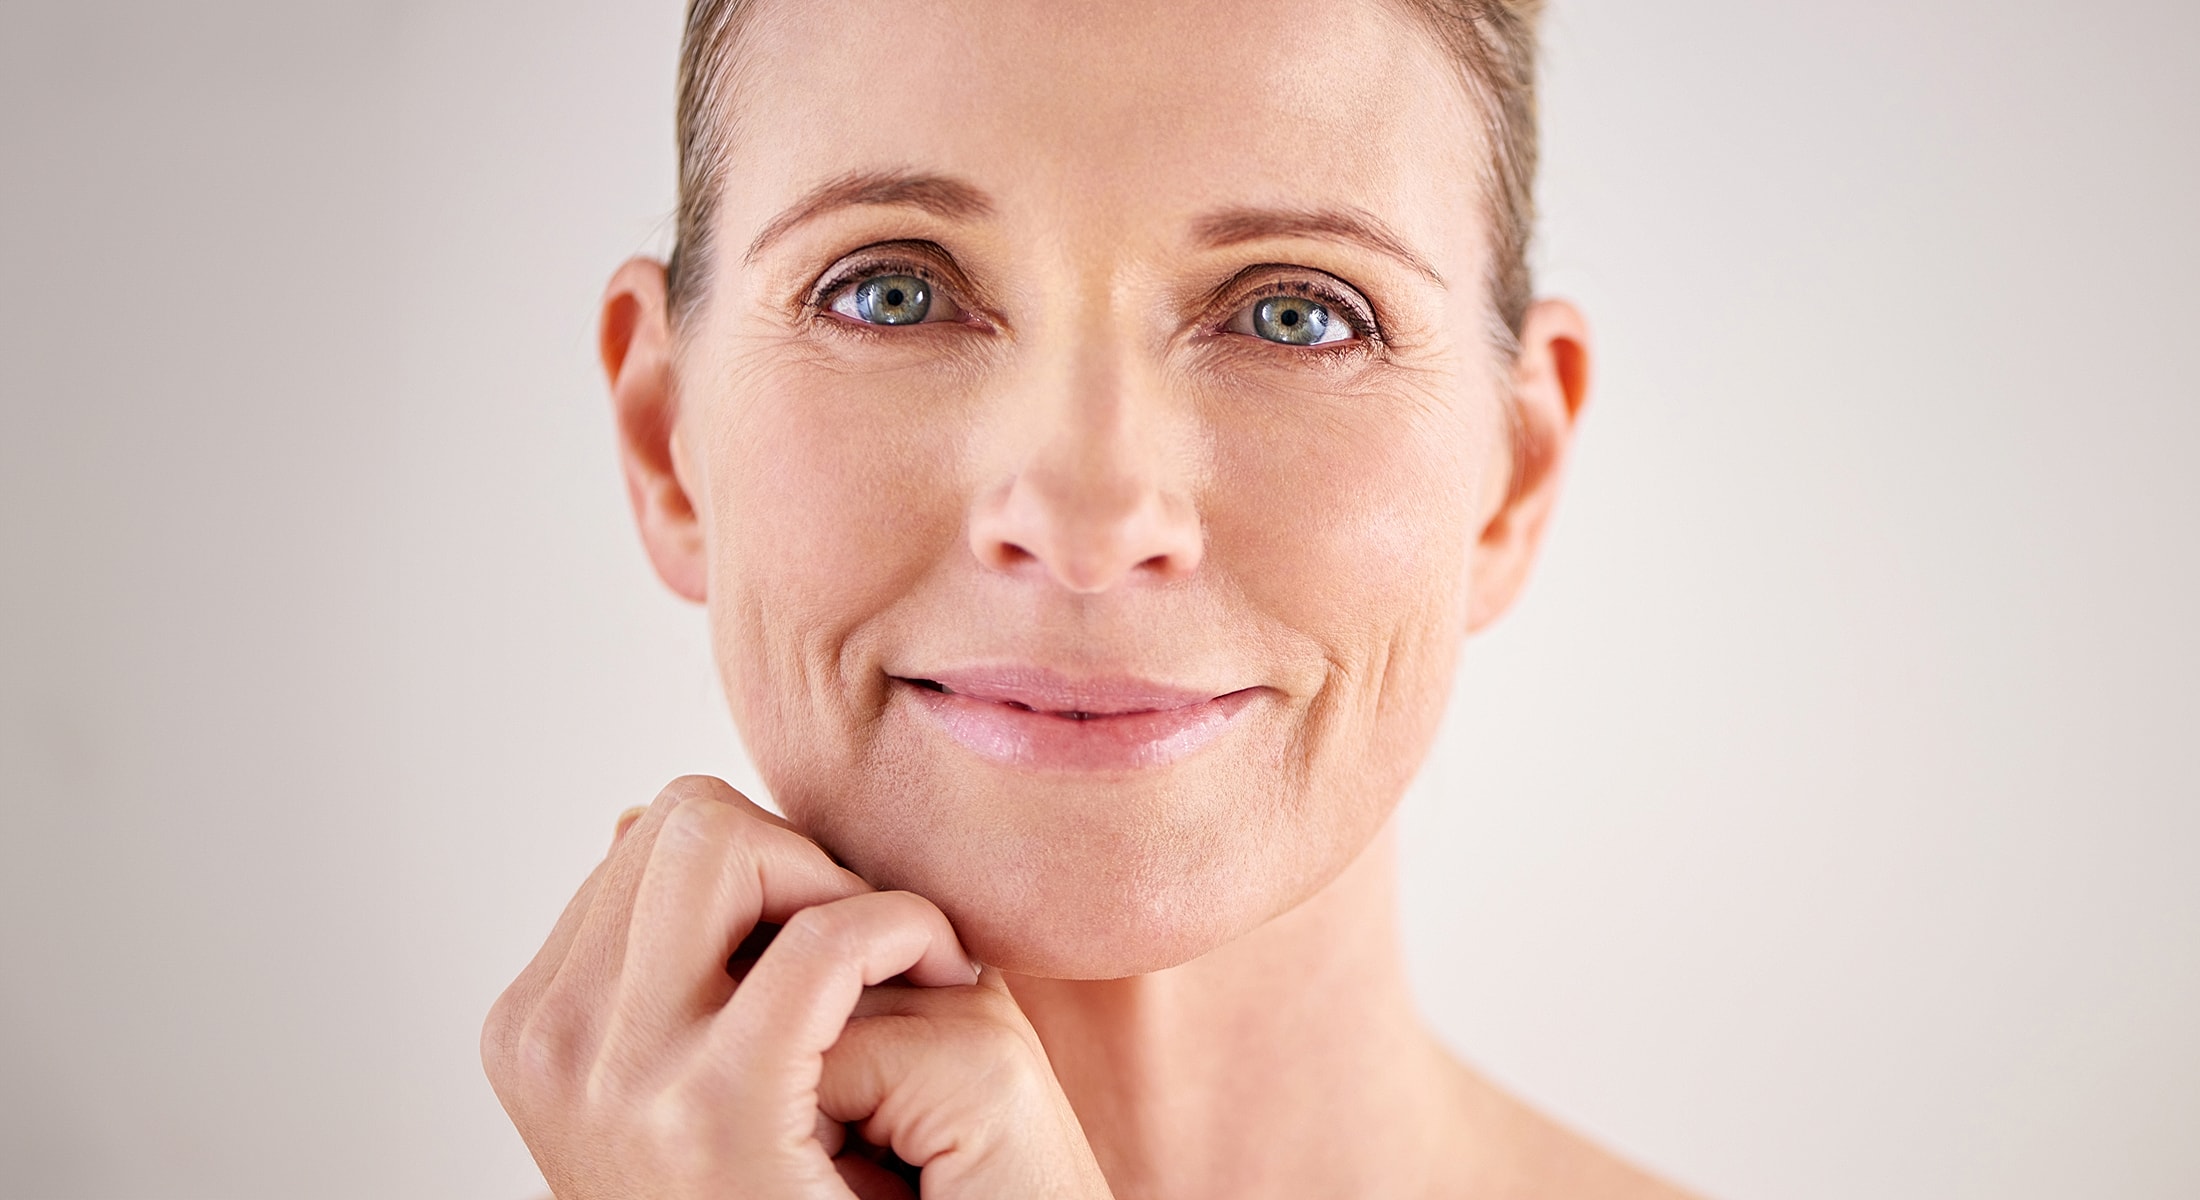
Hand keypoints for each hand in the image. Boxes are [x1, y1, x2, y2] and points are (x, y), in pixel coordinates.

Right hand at [481, 776, 1112, 1198]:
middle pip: (684, 821)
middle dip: (796, 859)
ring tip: (902, 964)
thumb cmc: (764, 1197)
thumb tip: (629, 821)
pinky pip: (824, 938)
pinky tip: (946, 971)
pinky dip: (901, 927)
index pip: (653, 840)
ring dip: (839, 884)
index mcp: (536, 1027)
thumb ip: (653, 958)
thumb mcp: (672, 1075)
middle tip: (871, 946)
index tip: (829, 942)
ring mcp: (618, 1076)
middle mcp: (552, 1043)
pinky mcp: (717, 1109)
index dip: (765, 871)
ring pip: (727, 842)